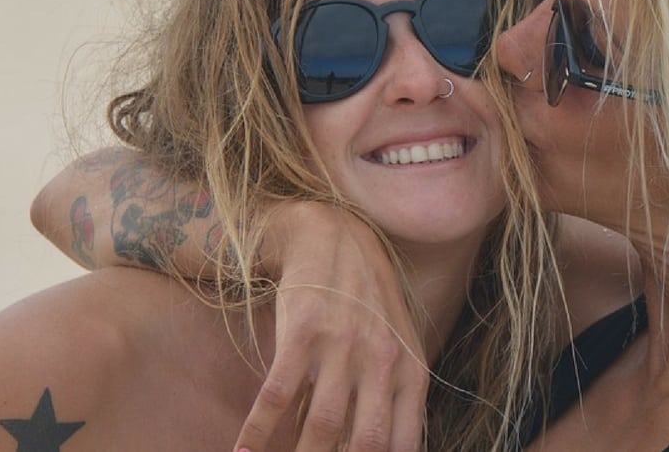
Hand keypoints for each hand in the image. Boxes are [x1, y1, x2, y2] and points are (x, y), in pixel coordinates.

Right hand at [234, 203, 427, 451]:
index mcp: (410, 372)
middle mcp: (381, 362)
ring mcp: (342, 347)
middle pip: (362, 444)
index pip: (401, 445)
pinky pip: (277, 397)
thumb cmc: (369, 302)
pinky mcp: (302, 334)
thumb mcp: (400, 346)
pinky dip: (258, 433)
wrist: (335, 238)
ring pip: (319, 428)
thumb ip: (399, 398)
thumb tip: (389, 450)